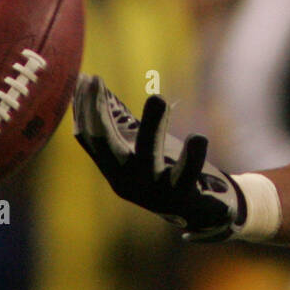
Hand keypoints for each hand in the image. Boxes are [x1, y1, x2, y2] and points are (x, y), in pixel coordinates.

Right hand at [72, 74, 244, 241]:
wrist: (205, 212)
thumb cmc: (169, 171)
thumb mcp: (142, 144)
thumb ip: (120, 118)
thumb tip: (91, 82)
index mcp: (115, 170)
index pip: (90, 139)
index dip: (84, 109)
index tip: (84, 77)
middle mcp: (129, 183)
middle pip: (108, 146)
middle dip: (100, 114)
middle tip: (97, 80)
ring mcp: (155, 193)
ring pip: (149, 157)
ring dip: (152, 126)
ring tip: (157, 97)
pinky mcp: (184, 199)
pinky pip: (188, 177)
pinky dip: (194, 157)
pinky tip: (198, 137)